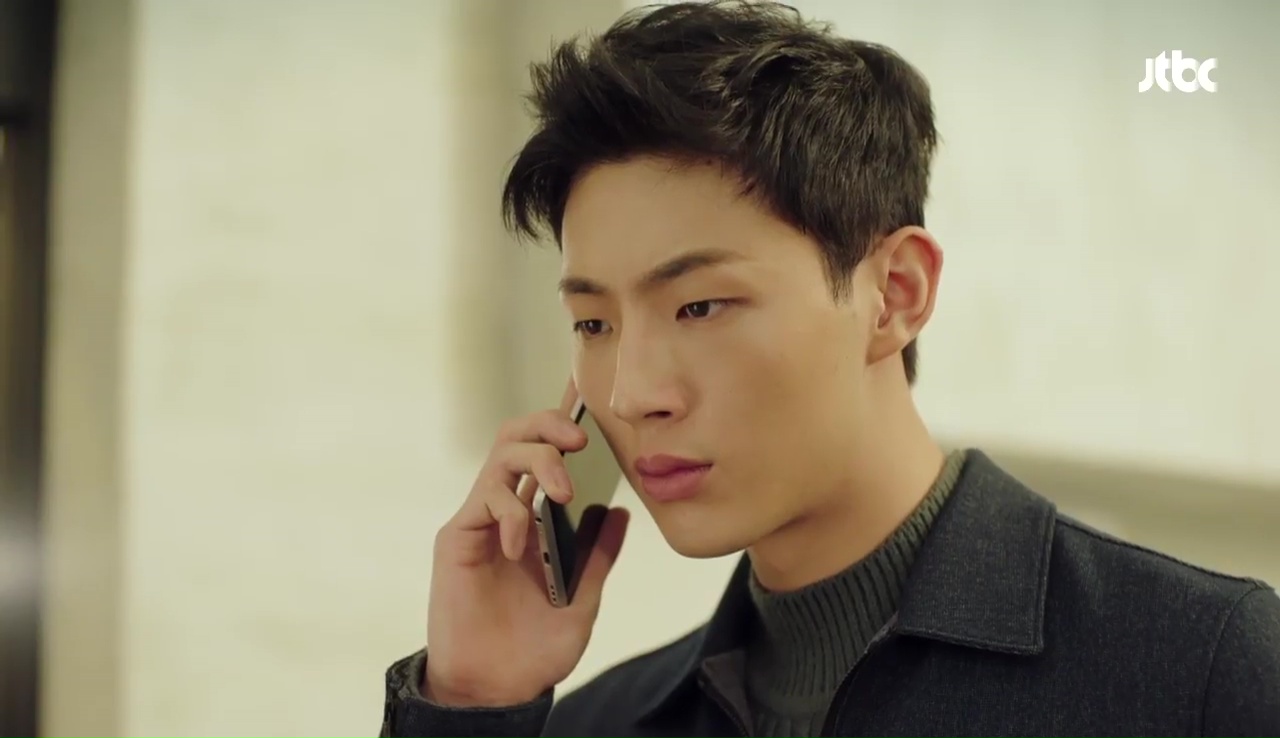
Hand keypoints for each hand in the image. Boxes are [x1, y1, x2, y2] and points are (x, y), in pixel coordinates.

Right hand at [423, 388, 629, 706]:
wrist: (495, 688)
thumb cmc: (534, 647)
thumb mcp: (583, 601)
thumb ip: (599, 557)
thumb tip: (623, 513)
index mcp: (539, 518)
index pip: (550, 455)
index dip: (563, 419)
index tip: (587, 392)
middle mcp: (507, 509)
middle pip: (519, 437)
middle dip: (549, 424)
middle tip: (580, 440)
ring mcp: (481, 520)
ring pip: (501, 455)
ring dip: (537, 461)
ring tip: (562, 491)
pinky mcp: (459, 537)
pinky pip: (485, 500)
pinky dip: (510, 514)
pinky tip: (520, 545)